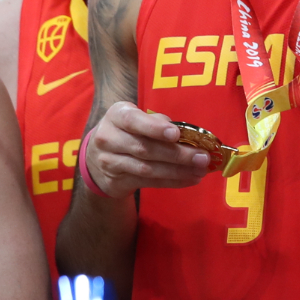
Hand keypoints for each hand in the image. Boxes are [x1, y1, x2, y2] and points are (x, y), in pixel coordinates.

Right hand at [83, 102, 212, 197]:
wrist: (96, 157)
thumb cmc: (129, 131)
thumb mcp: (138, 119)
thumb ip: (159, 123)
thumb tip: (188, 135)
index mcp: (116, 116)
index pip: (133, 121)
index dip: (154, 128)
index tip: (176, 134)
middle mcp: (108, 138)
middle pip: (145, 149)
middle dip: (177, 154)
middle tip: (203, 157)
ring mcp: (109, 162)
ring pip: (147, 169)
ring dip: (178, 171)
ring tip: (200, 171)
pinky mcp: (115, 181)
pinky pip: (147, 182)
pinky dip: (172, 181)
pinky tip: (190, 179)